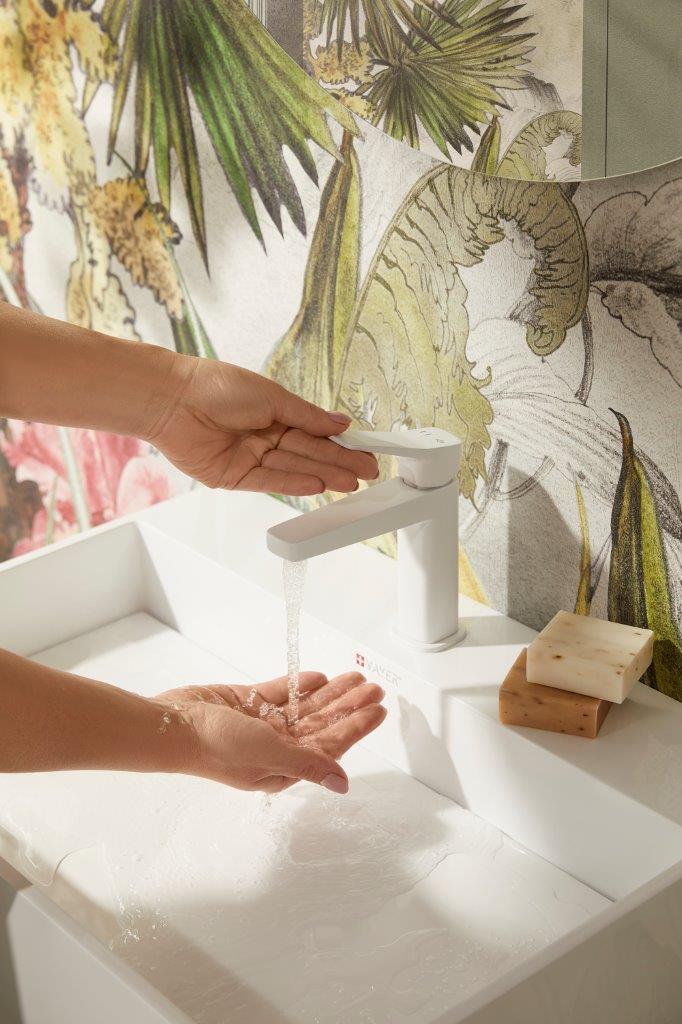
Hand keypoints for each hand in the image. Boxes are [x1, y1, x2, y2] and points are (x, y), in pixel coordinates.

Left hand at [148, 358, 377, 495]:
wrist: (172, 399)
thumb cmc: (217, 386)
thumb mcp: (272, 396)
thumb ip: (308, 416)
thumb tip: (340, 423)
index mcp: (275, 413)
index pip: (315, 432)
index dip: (341, 443)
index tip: (366, 451)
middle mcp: (264, 437)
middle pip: (308, 453)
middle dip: (338, 463)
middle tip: (367, 472)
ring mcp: (250, 458)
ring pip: (292, 469)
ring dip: (322, 475)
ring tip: (349, 482)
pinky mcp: (234, 477)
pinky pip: (269, 482)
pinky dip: (293, 483)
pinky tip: (317, 485)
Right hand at [156, 671, 385, 793]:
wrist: (173, 724)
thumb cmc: (217, 747)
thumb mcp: (269, 756)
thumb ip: (308, 764)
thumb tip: (342, 785)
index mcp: (283, 767)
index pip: (328, 746)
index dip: (355, 727)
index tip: (377, 710)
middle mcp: (275, 747)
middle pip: (321, 724)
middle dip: (348, 706)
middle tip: (374, 687)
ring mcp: (260, 724)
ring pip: (304, 708)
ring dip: (330, 694)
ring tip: (354, 677)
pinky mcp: (246, 703)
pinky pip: (279, 693)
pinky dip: (298, 685)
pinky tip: (318, 677)